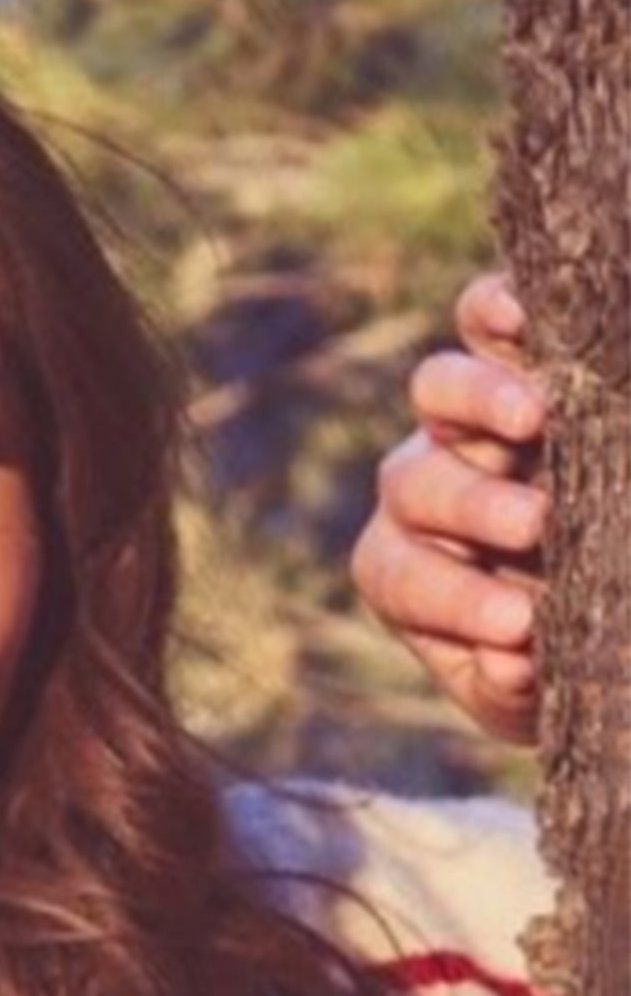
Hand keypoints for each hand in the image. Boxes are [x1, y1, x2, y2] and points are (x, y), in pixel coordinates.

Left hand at [351, 274, 547, 743]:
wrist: (592, 598)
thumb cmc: (551, 649)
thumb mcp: (531, 689)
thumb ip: (513, 682)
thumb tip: (515, 661)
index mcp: (404, 569)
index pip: (405, 578)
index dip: (457, 601)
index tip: (521, 629)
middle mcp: (418, 487)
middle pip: (417, 483)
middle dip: (474, 507)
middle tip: (536, 524)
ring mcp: (457, 418)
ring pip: (437, 389)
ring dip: (483, 400)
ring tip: (537, 416)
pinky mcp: (505, 353)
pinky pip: (482, 319)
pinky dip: (498, 306)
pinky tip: (534, 311)